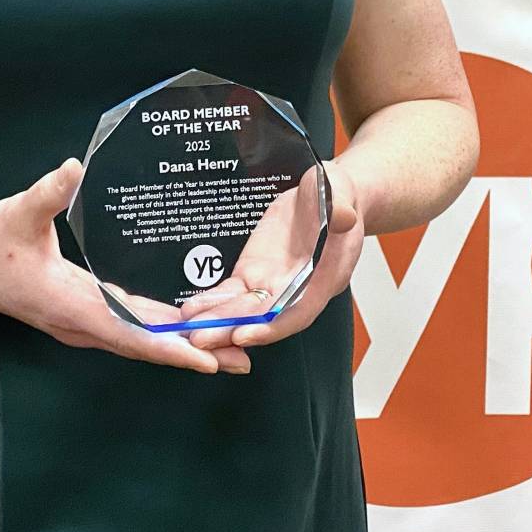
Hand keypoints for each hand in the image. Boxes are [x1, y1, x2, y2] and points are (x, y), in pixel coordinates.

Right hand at [0, 158, 252, 375]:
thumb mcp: (17, 212)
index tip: (206, 360)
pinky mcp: (85, 313)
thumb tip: (74, 168)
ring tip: (227, 349)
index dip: (168, 348)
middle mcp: (82, 323)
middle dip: (191, 354)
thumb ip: (48, 193)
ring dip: (181, 346)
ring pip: (140, 340)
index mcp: (71, 304)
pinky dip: (161, 331)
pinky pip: (130, 328)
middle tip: (241, 358)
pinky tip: (188, 324)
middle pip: (145, 345)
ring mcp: (84, 322)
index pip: (128, 333)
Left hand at [179, 158, 365, 350]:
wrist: (326, 196)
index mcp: (323, 278)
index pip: (297, 312)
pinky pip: (232, 292)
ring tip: (188, 327)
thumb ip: (340, 207)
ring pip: (242, 309)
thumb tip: (342, 215)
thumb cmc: (337, 197)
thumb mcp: (341, 192)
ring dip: (216, 321)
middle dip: (230, 329)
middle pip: (262, 318)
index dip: (271, 327)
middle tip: (200, 338)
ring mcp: (272, 283)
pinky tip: (192, 309)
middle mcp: (296, 289)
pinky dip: (212, 302)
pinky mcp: (253, 272)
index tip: (244, 333)